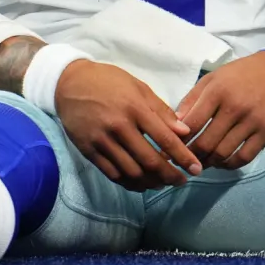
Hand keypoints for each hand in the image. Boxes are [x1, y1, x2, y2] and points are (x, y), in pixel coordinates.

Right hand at [54, 60, 202, 191]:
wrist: (68, 83)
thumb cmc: (108, 81)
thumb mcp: (138, 87)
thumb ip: (161, 110)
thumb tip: (184, 132)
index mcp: (135, 108)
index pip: (165, 139)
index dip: (183, 157)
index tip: (196, 169)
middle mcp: (119, 127)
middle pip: (150, 161)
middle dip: (170, 176)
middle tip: (181, 181)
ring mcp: (102, 141)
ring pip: (132, 172)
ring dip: (151, 182)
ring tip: (162, 183)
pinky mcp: (89, 151)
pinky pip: (113, 174)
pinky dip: (130, 183)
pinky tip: (141, 183)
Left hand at [176, 52, 264, 170]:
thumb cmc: (241, 73)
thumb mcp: (213, 78)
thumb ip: (192, 99)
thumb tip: (175, 124)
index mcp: (218, 91)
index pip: (191, 124)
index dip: (178, 140)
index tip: (171, 148)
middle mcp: (235, 107)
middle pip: (206, 143)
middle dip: (191, 155)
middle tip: (185, 159)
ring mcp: (252, 121)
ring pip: (223, 153)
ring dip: (208, 162)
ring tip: (201, 162)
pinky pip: (244, 157)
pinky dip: (230, 165)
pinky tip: (222, 162)